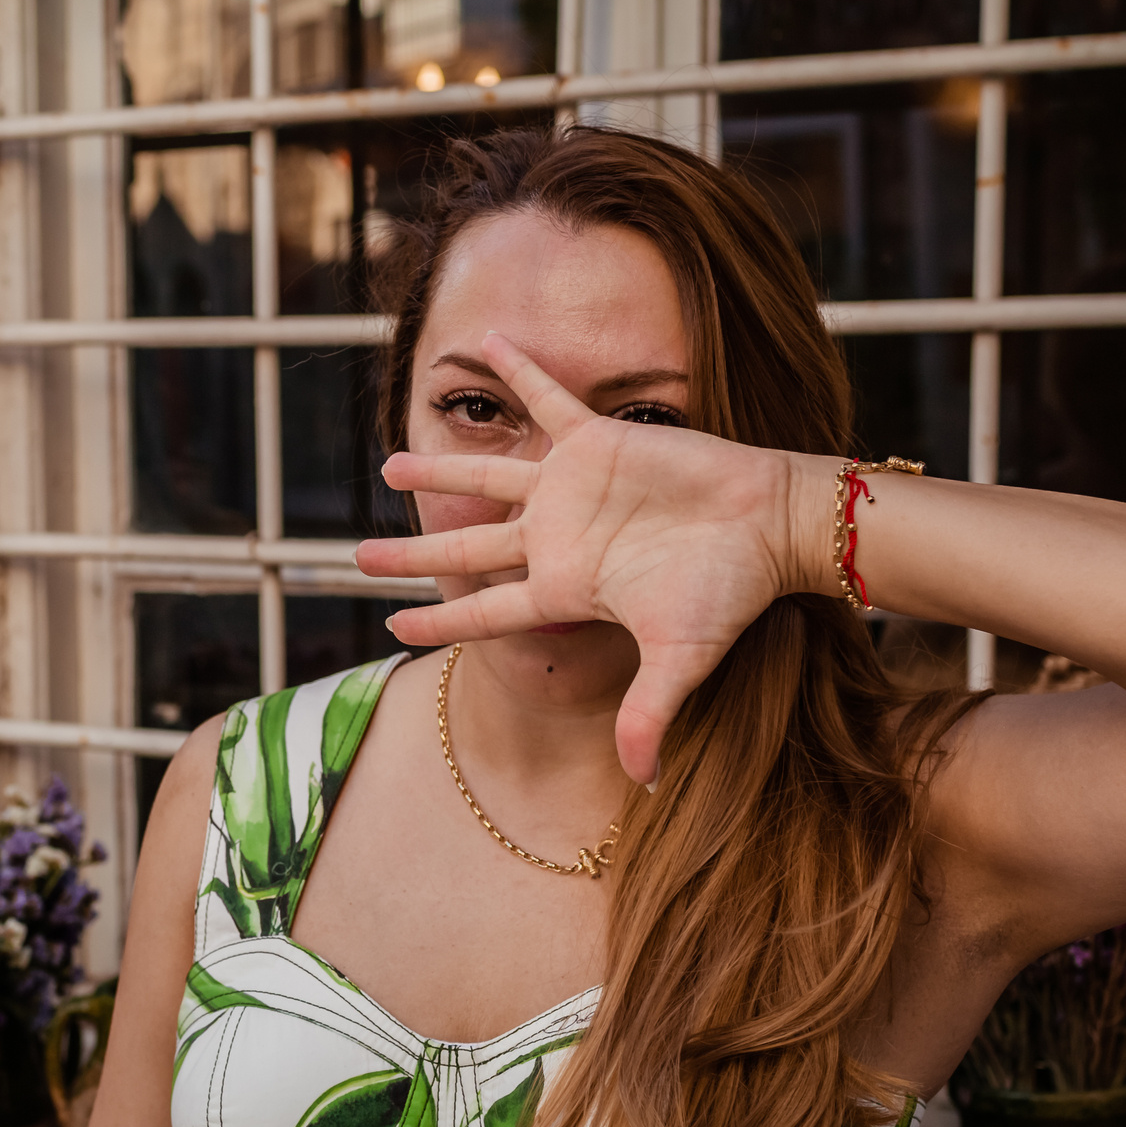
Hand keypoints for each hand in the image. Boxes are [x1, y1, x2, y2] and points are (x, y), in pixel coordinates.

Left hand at [355, 334, 828, 781]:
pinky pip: (546, 400)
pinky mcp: (596, 443)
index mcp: (564, 590)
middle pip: (466, 547)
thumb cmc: (726, 591)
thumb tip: (645, 784)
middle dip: (411, 554)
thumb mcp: (681, 657)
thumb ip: (649, 713)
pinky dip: (518, 371)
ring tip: (388, 464)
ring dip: (438, 469)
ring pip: (487, 477)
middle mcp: (556, 540)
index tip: (392, 625)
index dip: (440, 618)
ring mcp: (571, 490)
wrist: (769, 524)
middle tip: (355, 558)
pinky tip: (484, 342)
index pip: (485, 611)